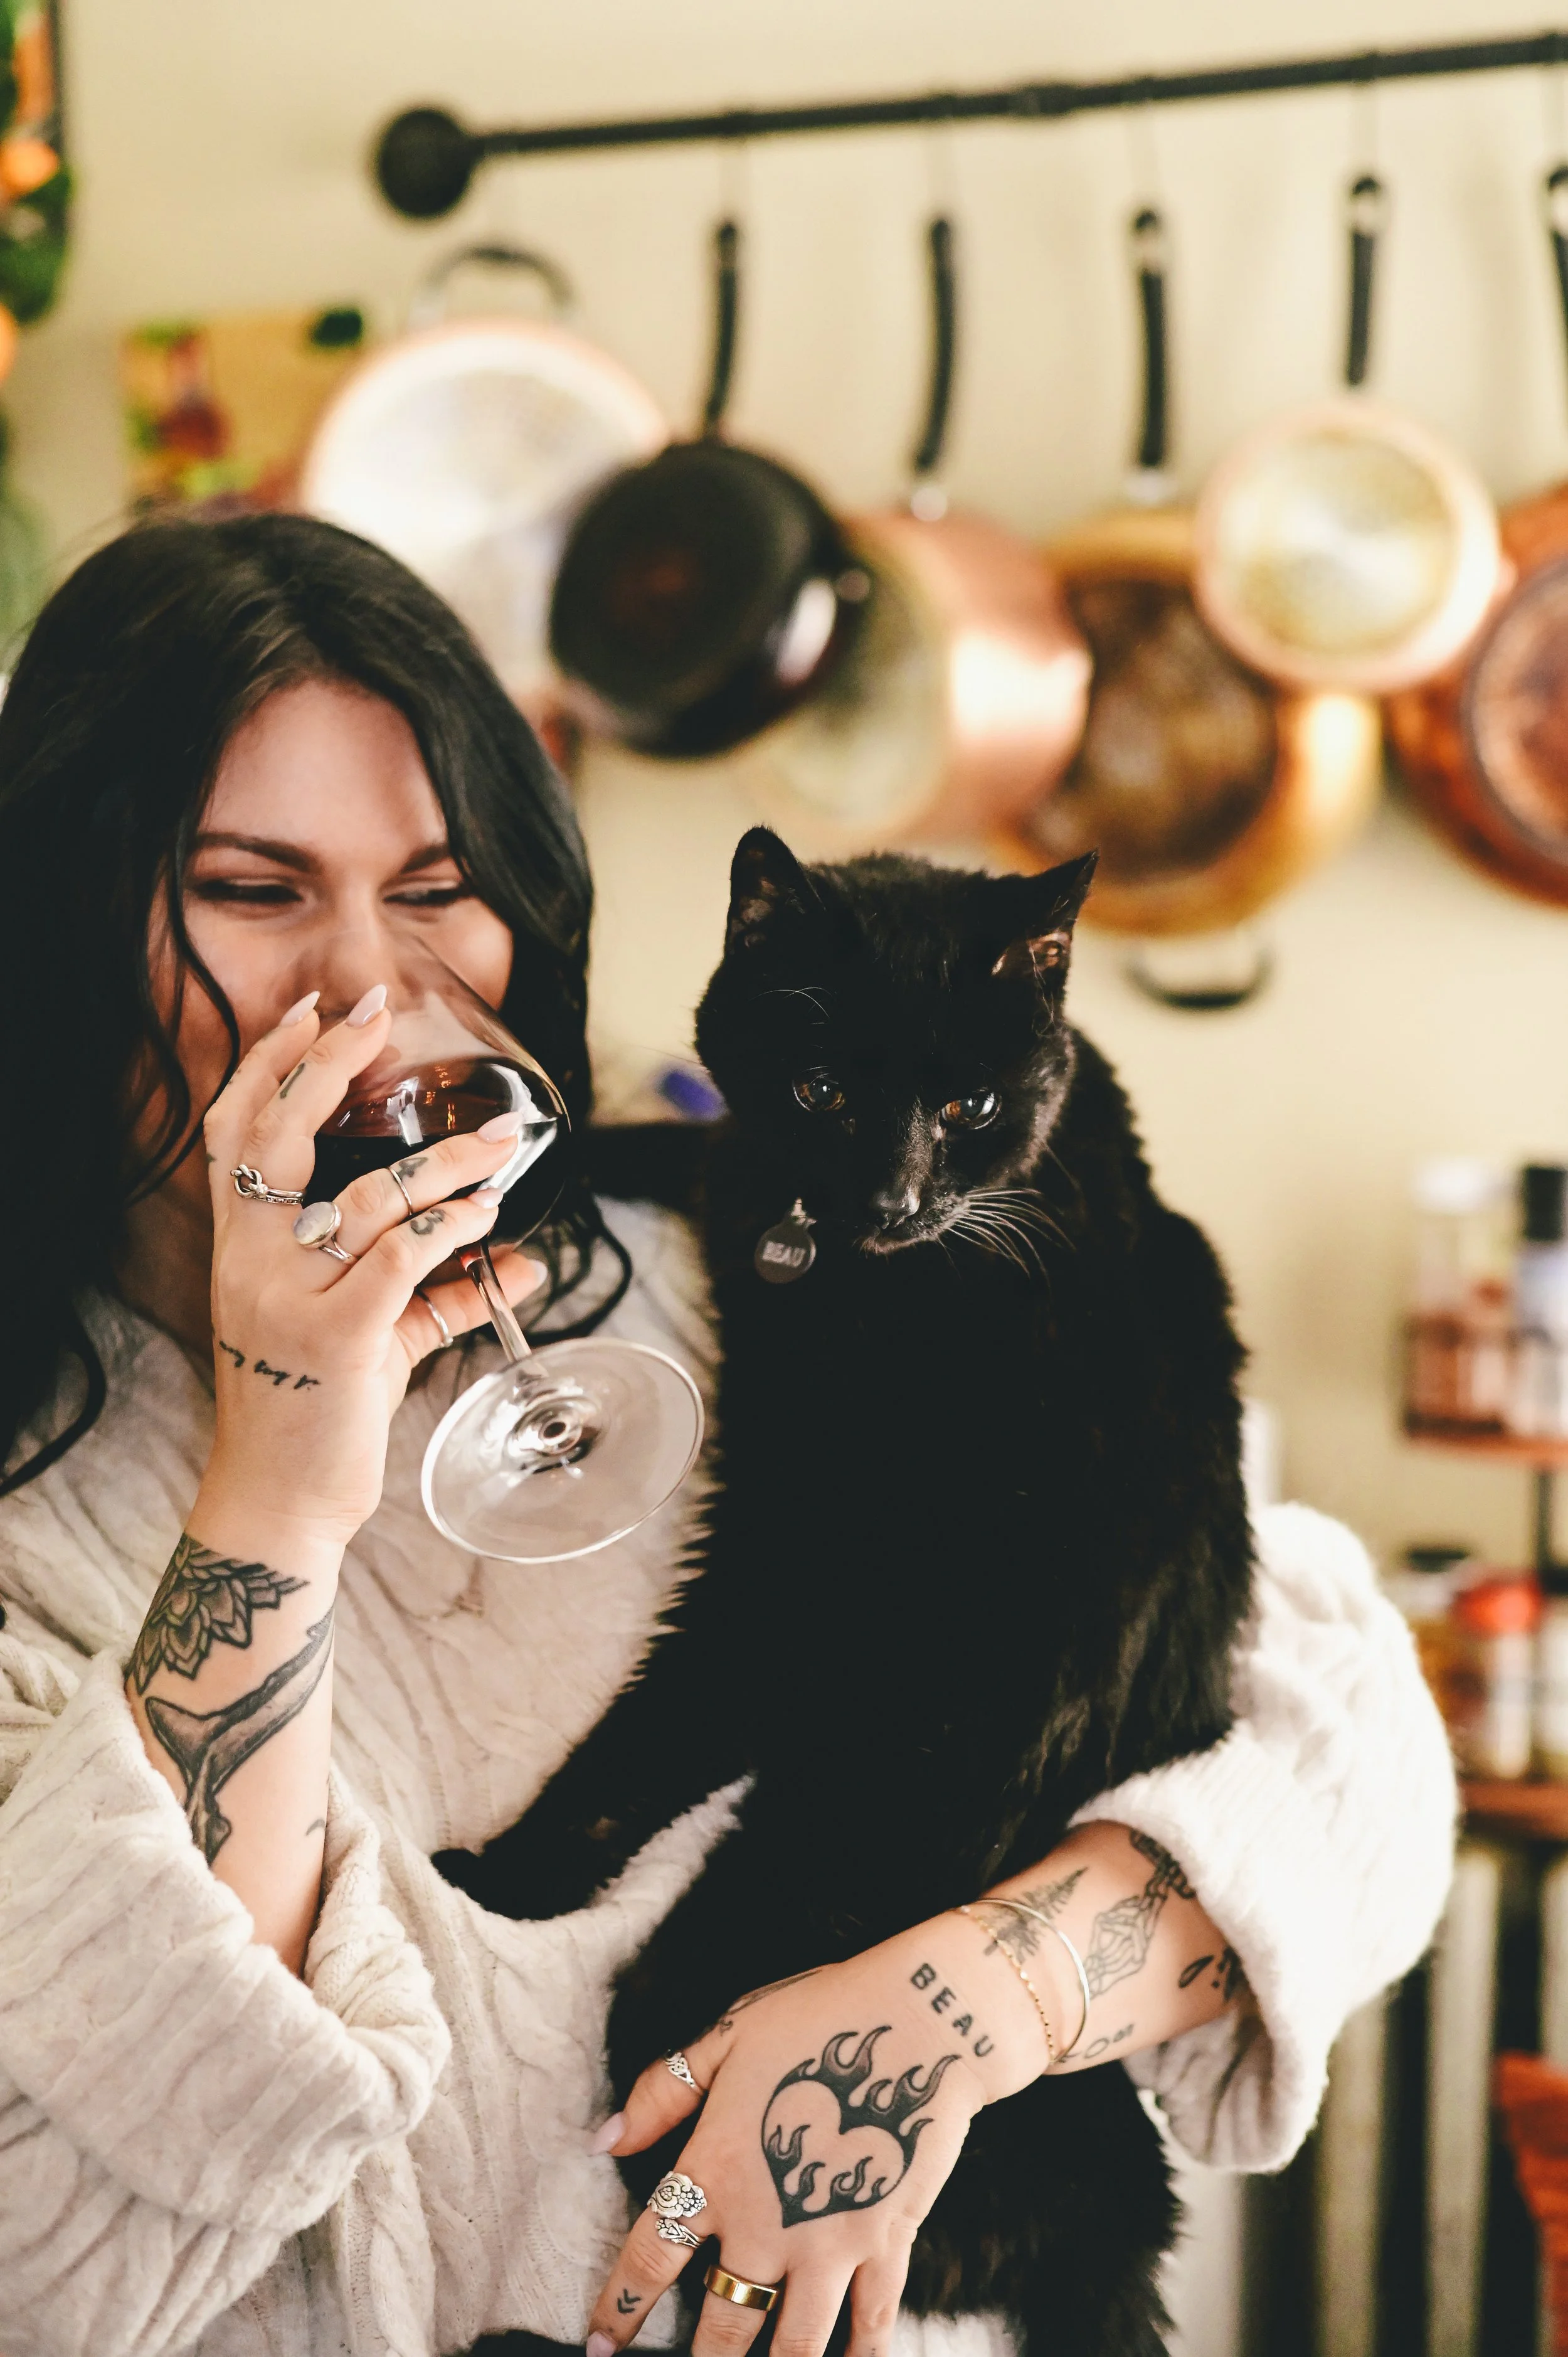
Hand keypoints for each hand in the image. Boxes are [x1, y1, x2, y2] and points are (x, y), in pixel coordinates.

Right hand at [197, 986, 543, 1543]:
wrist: (282, 1501)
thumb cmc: (318, 1412)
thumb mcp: (370, 1336)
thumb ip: (435, 1294)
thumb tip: (521, 1264)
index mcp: (240, 1249)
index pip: (233, 1132)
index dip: (268, 1065)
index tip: (310, 1012)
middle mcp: (251, 1262)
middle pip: (277, 1134)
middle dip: (328, 1062)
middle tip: (378, 1012)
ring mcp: (286, 1298)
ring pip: (367, 1196)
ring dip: (443, 1164)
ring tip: (497, 1146)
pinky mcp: (335, 1337)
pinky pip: (399, 1258)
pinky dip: (450, 1229)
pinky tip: (488, 1218)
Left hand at [585, 1919, 1051, 2356]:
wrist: (918, 2022)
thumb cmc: (816, 2016)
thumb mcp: (727, 2036)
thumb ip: (663, 2092)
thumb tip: (604, 2137)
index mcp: (717, 2170)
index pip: (652, 2256)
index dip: (621, 2306)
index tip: (600, 2346)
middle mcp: (766, 2223)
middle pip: (722, 2321)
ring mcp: (829, 2244)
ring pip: (792, 2345)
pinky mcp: (886, 2245)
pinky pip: (872, 2325)